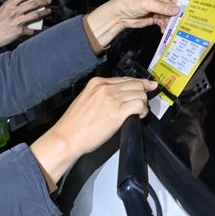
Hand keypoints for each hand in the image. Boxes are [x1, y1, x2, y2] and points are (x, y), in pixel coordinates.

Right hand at [0, 0, 50, 54]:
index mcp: (8, 5)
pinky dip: (32, 30)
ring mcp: (17, 21)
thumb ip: (11, 6)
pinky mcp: (20, 30)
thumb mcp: (1, 11)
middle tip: (47, 1)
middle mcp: (14, 11)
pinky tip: (33, 30)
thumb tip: (22, 4)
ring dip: (44, 13)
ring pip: (35, 15)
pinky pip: (30, 29)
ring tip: (48, 11)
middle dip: (42, 1)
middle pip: (32, 4)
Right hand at [30, 77, 157, 185]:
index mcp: (96, 83)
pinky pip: (140, 105)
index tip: (146, 85)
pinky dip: (143, 110)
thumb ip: (100, 94)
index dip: (138, 83)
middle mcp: (106, 88)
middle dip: (143, 93)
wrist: (68, 136)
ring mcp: (112, 98)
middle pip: (135, 84)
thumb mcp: (85, 99)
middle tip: (144, 102)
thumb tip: (117, 97)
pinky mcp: (118, 111)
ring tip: (139, 112)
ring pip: (140, 94)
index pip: (124, 78)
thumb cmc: (74, 123)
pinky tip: (139, 116)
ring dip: (143, 103)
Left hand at [86, 0, 179, 47]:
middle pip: (173, 5)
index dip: (178, 3)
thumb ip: (161, 7)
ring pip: (170, 15)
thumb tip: (176, 9)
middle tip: (177, 23)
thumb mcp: (145, 3)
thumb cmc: (128, 3)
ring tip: (169, 28)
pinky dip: (165, 26)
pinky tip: (164, 30)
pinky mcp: (156, 15)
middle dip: (174, 15)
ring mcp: (158, 6)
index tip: (181, 13)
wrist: (117, 15)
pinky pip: (165, 21)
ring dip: (170, 22)